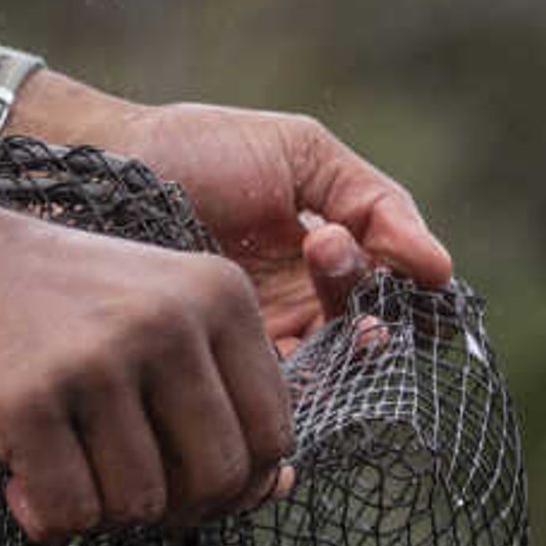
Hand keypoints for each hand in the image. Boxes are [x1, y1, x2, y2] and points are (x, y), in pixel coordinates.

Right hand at [0, 214, 297, 541]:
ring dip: (101, 511)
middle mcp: (169, 320)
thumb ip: (220, 394)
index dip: (233, 480)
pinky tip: (20, 480)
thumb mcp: (158, 316)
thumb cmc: (54, 306)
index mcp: (219, 293)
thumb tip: (277, 489)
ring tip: (62, 465)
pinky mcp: (30, 401)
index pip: (272, 434)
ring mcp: (99, 358)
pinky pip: (72, 515)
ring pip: (144, 506)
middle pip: (218, 479)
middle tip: (118, 484)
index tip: (177, 471)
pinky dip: (47, 519)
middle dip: (174, 508)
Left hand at [102, 102, 453, 348]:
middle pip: (371, 338)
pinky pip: (278, 396)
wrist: (103, 170)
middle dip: (364, 295)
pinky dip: (301, 374)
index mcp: (327, 256)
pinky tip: (288, 327)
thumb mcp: (301, 154)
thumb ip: (377, 202)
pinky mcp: (220, 369)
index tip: (414, 270)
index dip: (417, 295)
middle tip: (327, 249)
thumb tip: (442, 268)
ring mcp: (261, 341)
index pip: (396, 297)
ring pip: (334, 372)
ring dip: (339, 330)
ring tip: (313, 265)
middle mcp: (301, 307)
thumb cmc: (197, 149)